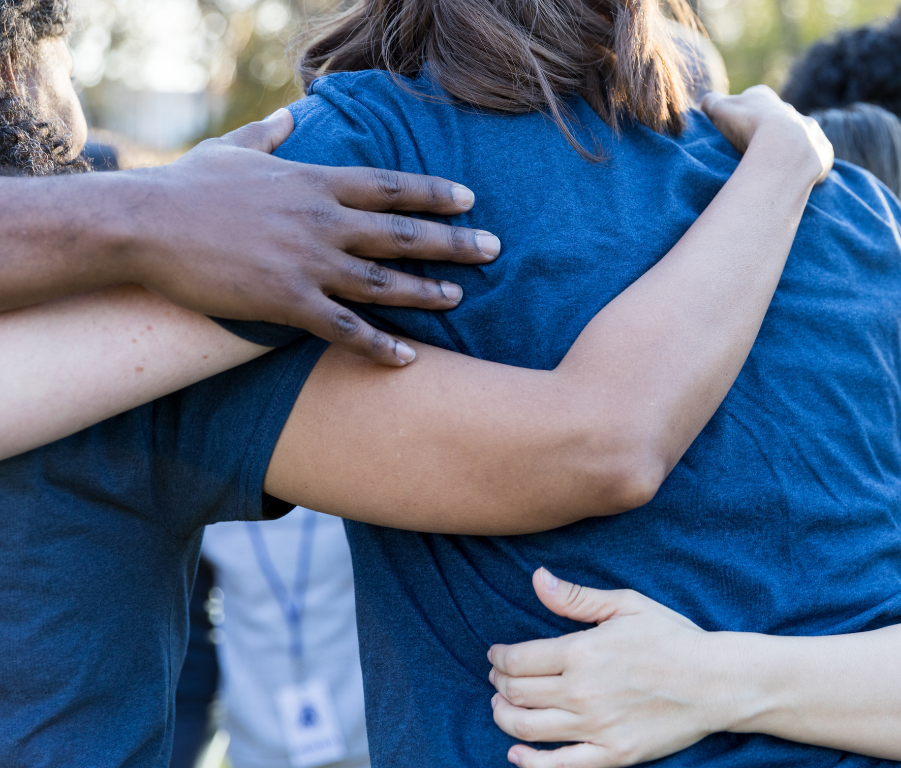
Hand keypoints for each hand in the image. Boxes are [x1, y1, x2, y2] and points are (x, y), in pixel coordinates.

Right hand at [123, 109, 500, 365]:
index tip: (470, 200)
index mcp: (314, 182)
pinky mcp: (286, 301)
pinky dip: (378, 345)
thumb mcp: (231, 151)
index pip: (390, 186)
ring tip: (459, 299)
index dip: (434, 193)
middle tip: (493, 250)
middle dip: (453, 243)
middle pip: (402, 234)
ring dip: (427, 293)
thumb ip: (267, 137)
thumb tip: (286, 119)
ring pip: (383, 283)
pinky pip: (344, 328)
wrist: (143, 225)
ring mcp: (307, 263)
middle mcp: (322, 222)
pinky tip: (407, 358)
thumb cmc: (185, 187)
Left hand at [487, 569, 723, 767]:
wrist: (716, 681)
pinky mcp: (611, 755)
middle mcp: (582, 692)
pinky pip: (558, 766)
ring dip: (504, 717)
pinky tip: (516, 753)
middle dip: (499, 683)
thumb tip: (537, 579)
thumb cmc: (673, 637)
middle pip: (516, 693)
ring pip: (526, 728)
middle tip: (500, 678)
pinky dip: (529, 762)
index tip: (496, 656)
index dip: (498, 658)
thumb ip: (577, 597)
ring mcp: (595, 727)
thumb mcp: (627, 605)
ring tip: (503, 707)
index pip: (517, 659)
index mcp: (583, 652)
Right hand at [701, 85, 833, 182]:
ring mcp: (810, 130)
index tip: (735, 131)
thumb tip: (708, 103)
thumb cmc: (747, 126)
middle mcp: (790, 110)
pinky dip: (806, 168)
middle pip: (776, 121)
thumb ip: (711, 102)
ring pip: (799, 139)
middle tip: (754, 154)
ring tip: (775, 169)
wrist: (784, 146)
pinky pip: (815, 159)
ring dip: (789, 151)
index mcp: (763, 97)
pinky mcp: (823, 152)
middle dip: (767, 134)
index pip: (751, 102)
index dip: (741, 116)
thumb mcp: (718, 109)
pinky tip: (795, 178)